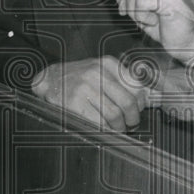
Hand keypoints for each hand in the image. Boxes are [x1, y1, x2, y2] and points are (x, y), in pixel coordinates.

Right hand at [32, 56, 146, 131]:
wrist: (50, 79)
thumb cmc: (79, 79)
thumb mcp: (100, 71)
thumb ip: (121, 81)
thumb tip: (144, 99)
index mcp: (107, 64)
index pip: (136, 86)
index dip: (141, 102)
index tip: (138, 110)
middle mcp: (97, 73)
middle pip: (128, 102)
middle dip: (133, 118)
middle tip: (131, 124)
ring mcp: (85, 87)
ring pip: (114, 115)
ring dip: (119, 127)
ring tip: (117, 128)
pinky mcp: (74, 103)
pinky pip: (99, 122)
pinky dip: (106, 130)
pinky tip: (104, 129)